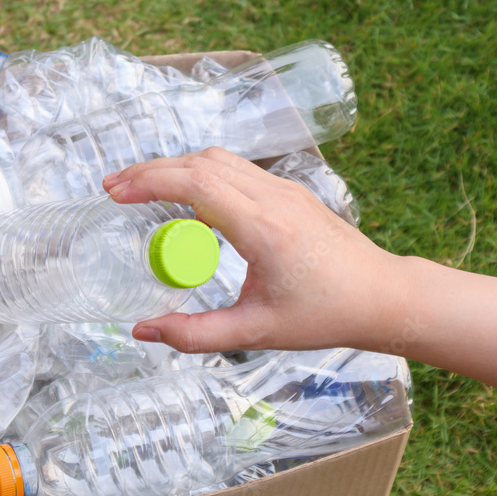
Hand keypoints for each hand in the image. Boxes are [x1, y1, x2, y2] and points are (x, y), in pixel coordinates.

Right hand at [103, 147, 405, 352]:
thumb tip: (143, 332)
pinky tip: (185, 201)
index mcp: (264, 228)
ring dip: (175, 168)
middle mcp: (274, 198)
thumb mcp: (255, 333)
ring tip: (141, 190)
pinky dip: (200, 175)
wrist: (382, 297)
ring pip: (218, 160)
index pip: (197, 183)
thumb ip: (195, 335)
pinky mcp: (289, 192)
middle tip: (114, 189)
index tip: (115, 193)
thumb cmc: (325, 316)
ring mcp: (284, 190)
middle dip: (151, 170)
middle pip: (200, 162)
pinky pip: (235, 170)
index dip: (150, 181)